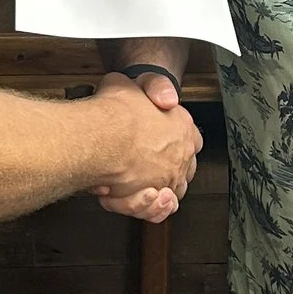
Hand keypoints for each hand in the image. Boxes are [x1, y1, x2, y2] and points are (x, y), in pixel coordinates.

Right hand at [88, 73, 200, 221]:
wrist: (102, 136)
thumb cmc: (113, 111)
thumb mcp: (130, 82)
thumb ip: (152, 88)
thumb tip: (166, 98)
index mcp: (183, 127)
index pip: (191, 138)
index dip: (175, 139)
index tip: (158, 138)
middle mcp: (181, 155)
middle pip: (182, 167)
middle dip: (166, 168)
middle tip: (142, 165)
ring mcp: (169, 179)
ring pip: (169, 192)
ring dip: (157, 191)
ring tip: (139, 184)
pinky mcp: (152, 200)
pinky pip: (156, 210)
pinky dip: (147, 207)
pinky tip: (135, 196)